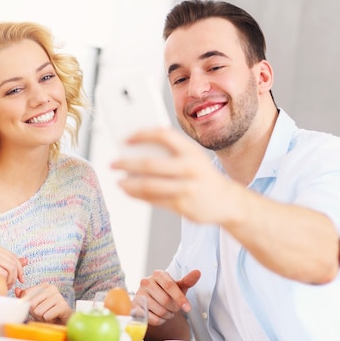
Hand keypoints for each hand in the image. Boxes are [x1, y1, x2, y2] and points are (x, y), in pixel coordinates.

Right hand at [0, 242, 27, 290]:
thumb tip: (26, 260)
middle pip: (13, 262)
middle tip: (11, 285)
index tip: (20, 279)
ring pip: (10, 268)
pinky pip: (3, 273)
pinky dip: (4, 282)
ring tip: (4, 286)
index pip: (14, 257)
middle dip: (16, 276)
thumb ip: (8, 263)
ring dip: (10, 280)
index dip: (20, 269)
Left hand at [15, 283, 71, 323]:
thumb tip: (17, 290)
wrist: (63, 322)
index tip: (37, 306)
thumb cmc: (48, 312)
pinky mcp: (63, 306)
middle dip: (35, 312)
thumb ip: (25, 297)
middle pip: (31, 303)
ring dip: (42, 317)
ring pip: (38, 311)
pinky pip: (47, 316)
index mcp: (44, 286)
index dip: (28, 304)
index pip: (26, 293)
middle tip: (44, 312)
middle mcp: (52, 288)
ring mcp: (58, 296)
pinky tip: (54, 318)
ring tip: (49, 315)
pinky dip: (48, 320)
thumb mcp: (34, 305)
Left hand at [111, 128, 236, 225]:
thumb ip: (170, 151)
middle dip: (127, 163)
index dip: (142, 134)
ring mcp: (186, 189)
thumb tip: (135, 148)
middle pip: (150, 164)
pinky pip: (153, 200)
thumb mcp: (192, 157)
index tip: (126, 138)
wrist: (227, 201)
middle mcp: (190, 168)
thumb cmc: (201, 174)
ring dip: (128, 183)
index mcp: (192, 151)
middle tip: (113, 163)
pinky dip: (137, 195)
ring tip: (118, 180)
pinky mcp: (182, 206)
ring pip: (148, 185)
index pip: (163, 135)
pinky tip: (128, 190)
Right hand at [137, 269, 200, 326]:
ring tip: (167, 311)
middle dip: (174, 308)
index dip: (180, 298)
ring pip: (160, 311)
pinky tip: (159, 316)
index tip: (188, 308)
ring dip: (168, 315)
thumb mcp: (178, 286)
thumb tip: (197, 272)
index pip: (170, 286)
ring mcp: (139, 294)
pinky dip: (160, 321)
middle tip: (175, 308)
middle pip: (165, 300)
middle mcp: (146, 282)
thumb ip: (188, 280)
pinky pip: (152, 319)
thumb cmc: (167, 291)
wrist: (152, 300)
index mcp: (158, 274)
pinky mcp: (135, 307)